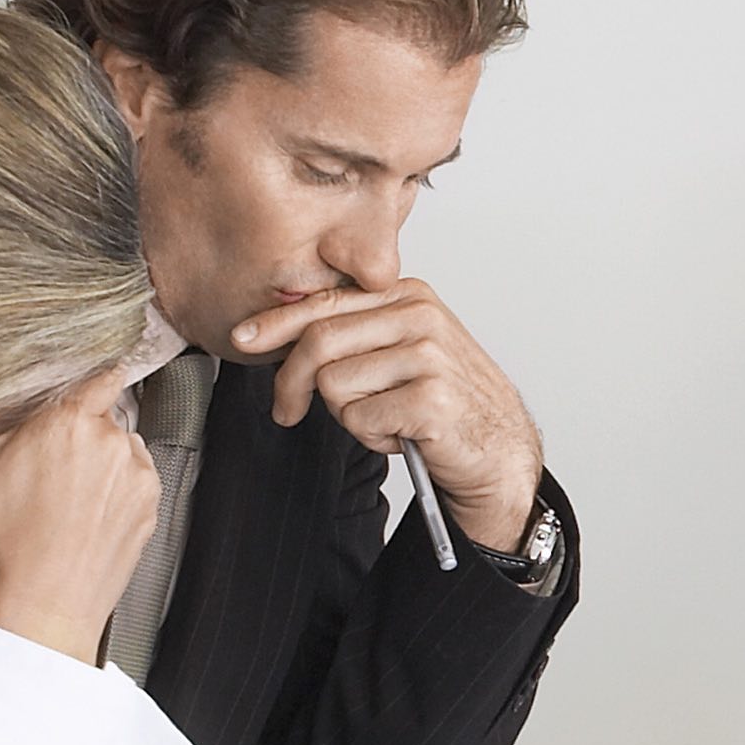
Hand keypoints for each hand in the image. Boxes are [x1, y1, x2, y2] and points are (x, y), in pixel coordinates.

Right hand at [0, 382, 163, 661]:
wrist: (40, 615)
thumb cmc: (1, 549)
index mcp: (69, 422)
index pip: (98, 370)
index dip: (81, 374)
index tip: (65, 386)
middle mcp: (113, 442)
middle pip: (98, 414)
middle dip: (71, 429)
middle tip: (36, 463)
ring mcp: (138, 478)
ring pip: (117, 447)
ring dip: (94, 460)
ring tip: (56, 496)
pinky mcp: (150, 509)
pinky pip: (133, 481)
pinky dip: (112, 490)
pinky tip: (78, 514)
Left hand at [231, 282, 544, 549]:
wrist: (500, 449)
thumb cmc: (445, 403)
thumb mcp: (401, 351)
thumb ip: (355, 332)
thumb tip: (281, 332)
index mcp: (411, 295)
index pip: (327, 303)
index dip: (276, 324)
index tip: (243, 338)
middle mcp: (422, 317)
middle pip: (319, 342)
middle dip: (291, 383)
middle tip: (286, 412)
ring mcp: (429, 356)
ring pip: (335, 385)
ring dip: (350, 416)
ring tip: (388, 419)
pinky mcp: (431, 398)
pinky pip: (361, 419)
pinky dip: (373, 437)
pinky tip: (404, 435)